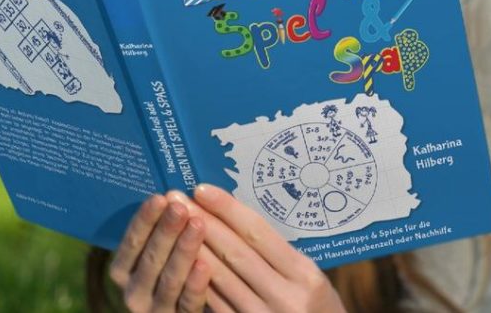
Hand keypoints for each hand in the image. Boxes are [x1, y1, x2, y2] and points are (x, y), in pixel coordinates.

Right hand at [110, 195, 210, 312]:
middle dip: (166, 231)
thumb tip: (174, 192)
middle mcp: (134, 293)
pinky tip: (205, 264)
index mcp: (124, 271)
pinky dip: (196, 284)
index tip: (160, 198)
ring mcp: (155, 310)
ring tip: (198, 224)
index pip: (131, 243)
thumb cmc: (173, 271)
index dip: (145, 220)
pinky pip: (188, 303)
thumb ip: (162, 229)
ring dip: (184, 250)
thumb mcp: (160, 252)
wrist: (179, 309)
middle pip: (150, 260)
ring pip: (169, 280)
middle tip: (180, 207)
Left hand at [167, 185, 345, 312]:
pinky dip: (199, 281)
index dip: (228, 209)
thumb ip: (280, 255)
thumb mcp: (311, 278)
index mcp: (304, 274)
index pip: (259, 233)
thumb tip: (236, 218)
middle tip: (177, 199)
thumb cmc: (318, 309)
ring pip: (221, 278)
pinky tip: (182, 261)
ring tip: (173, 225)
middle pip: (236, 252)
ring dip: (194, 248)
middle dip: (203, 222)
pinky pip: (216, 304)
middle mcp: (286, 295)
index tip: (202, 189)